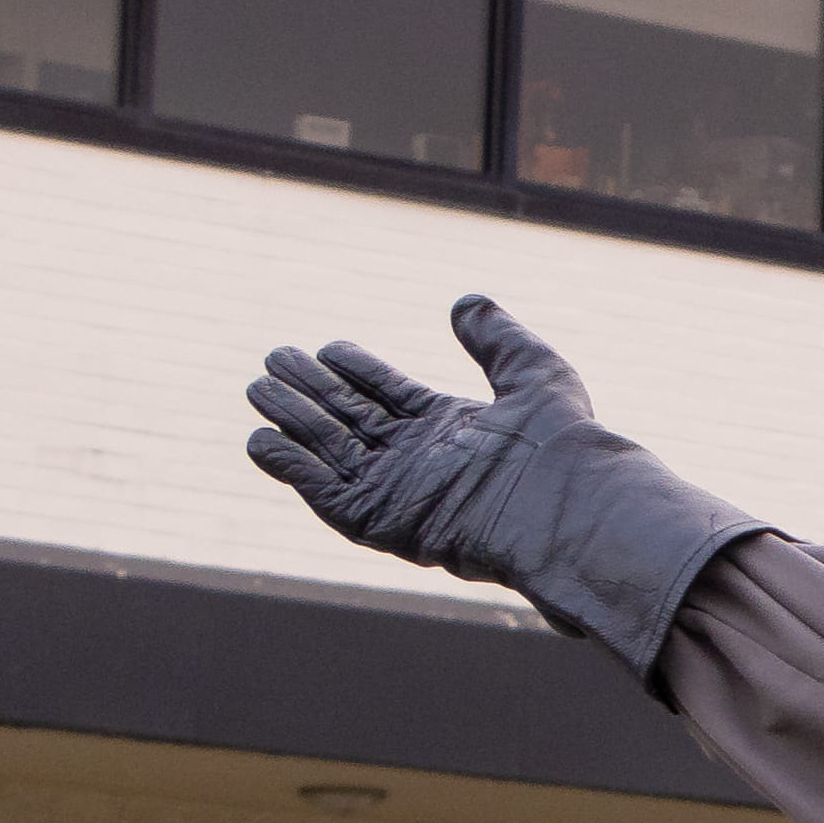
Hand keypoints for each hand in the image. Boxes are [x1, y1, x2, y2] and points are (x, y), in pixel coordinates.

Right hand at [234, 295, 759, 677]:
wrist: (564, 503)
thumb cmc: (560, 442)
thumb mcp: (534, 372)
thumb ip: (497, 338)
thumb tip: (466, 302)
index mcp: (451, 430)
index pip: (389, 394)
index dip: (357, 370)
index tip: (327, 346)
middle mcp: (419, 460)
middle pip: (351, 418)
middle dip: (312, 390)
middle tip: (274, 359)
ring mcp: (397, 490)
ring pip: (330, 449)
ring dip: (292, 419)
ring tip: (258, 387)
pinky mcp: (379, 520)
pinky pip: (323, 493)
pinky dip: (291, 468)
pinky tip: (260, 440)